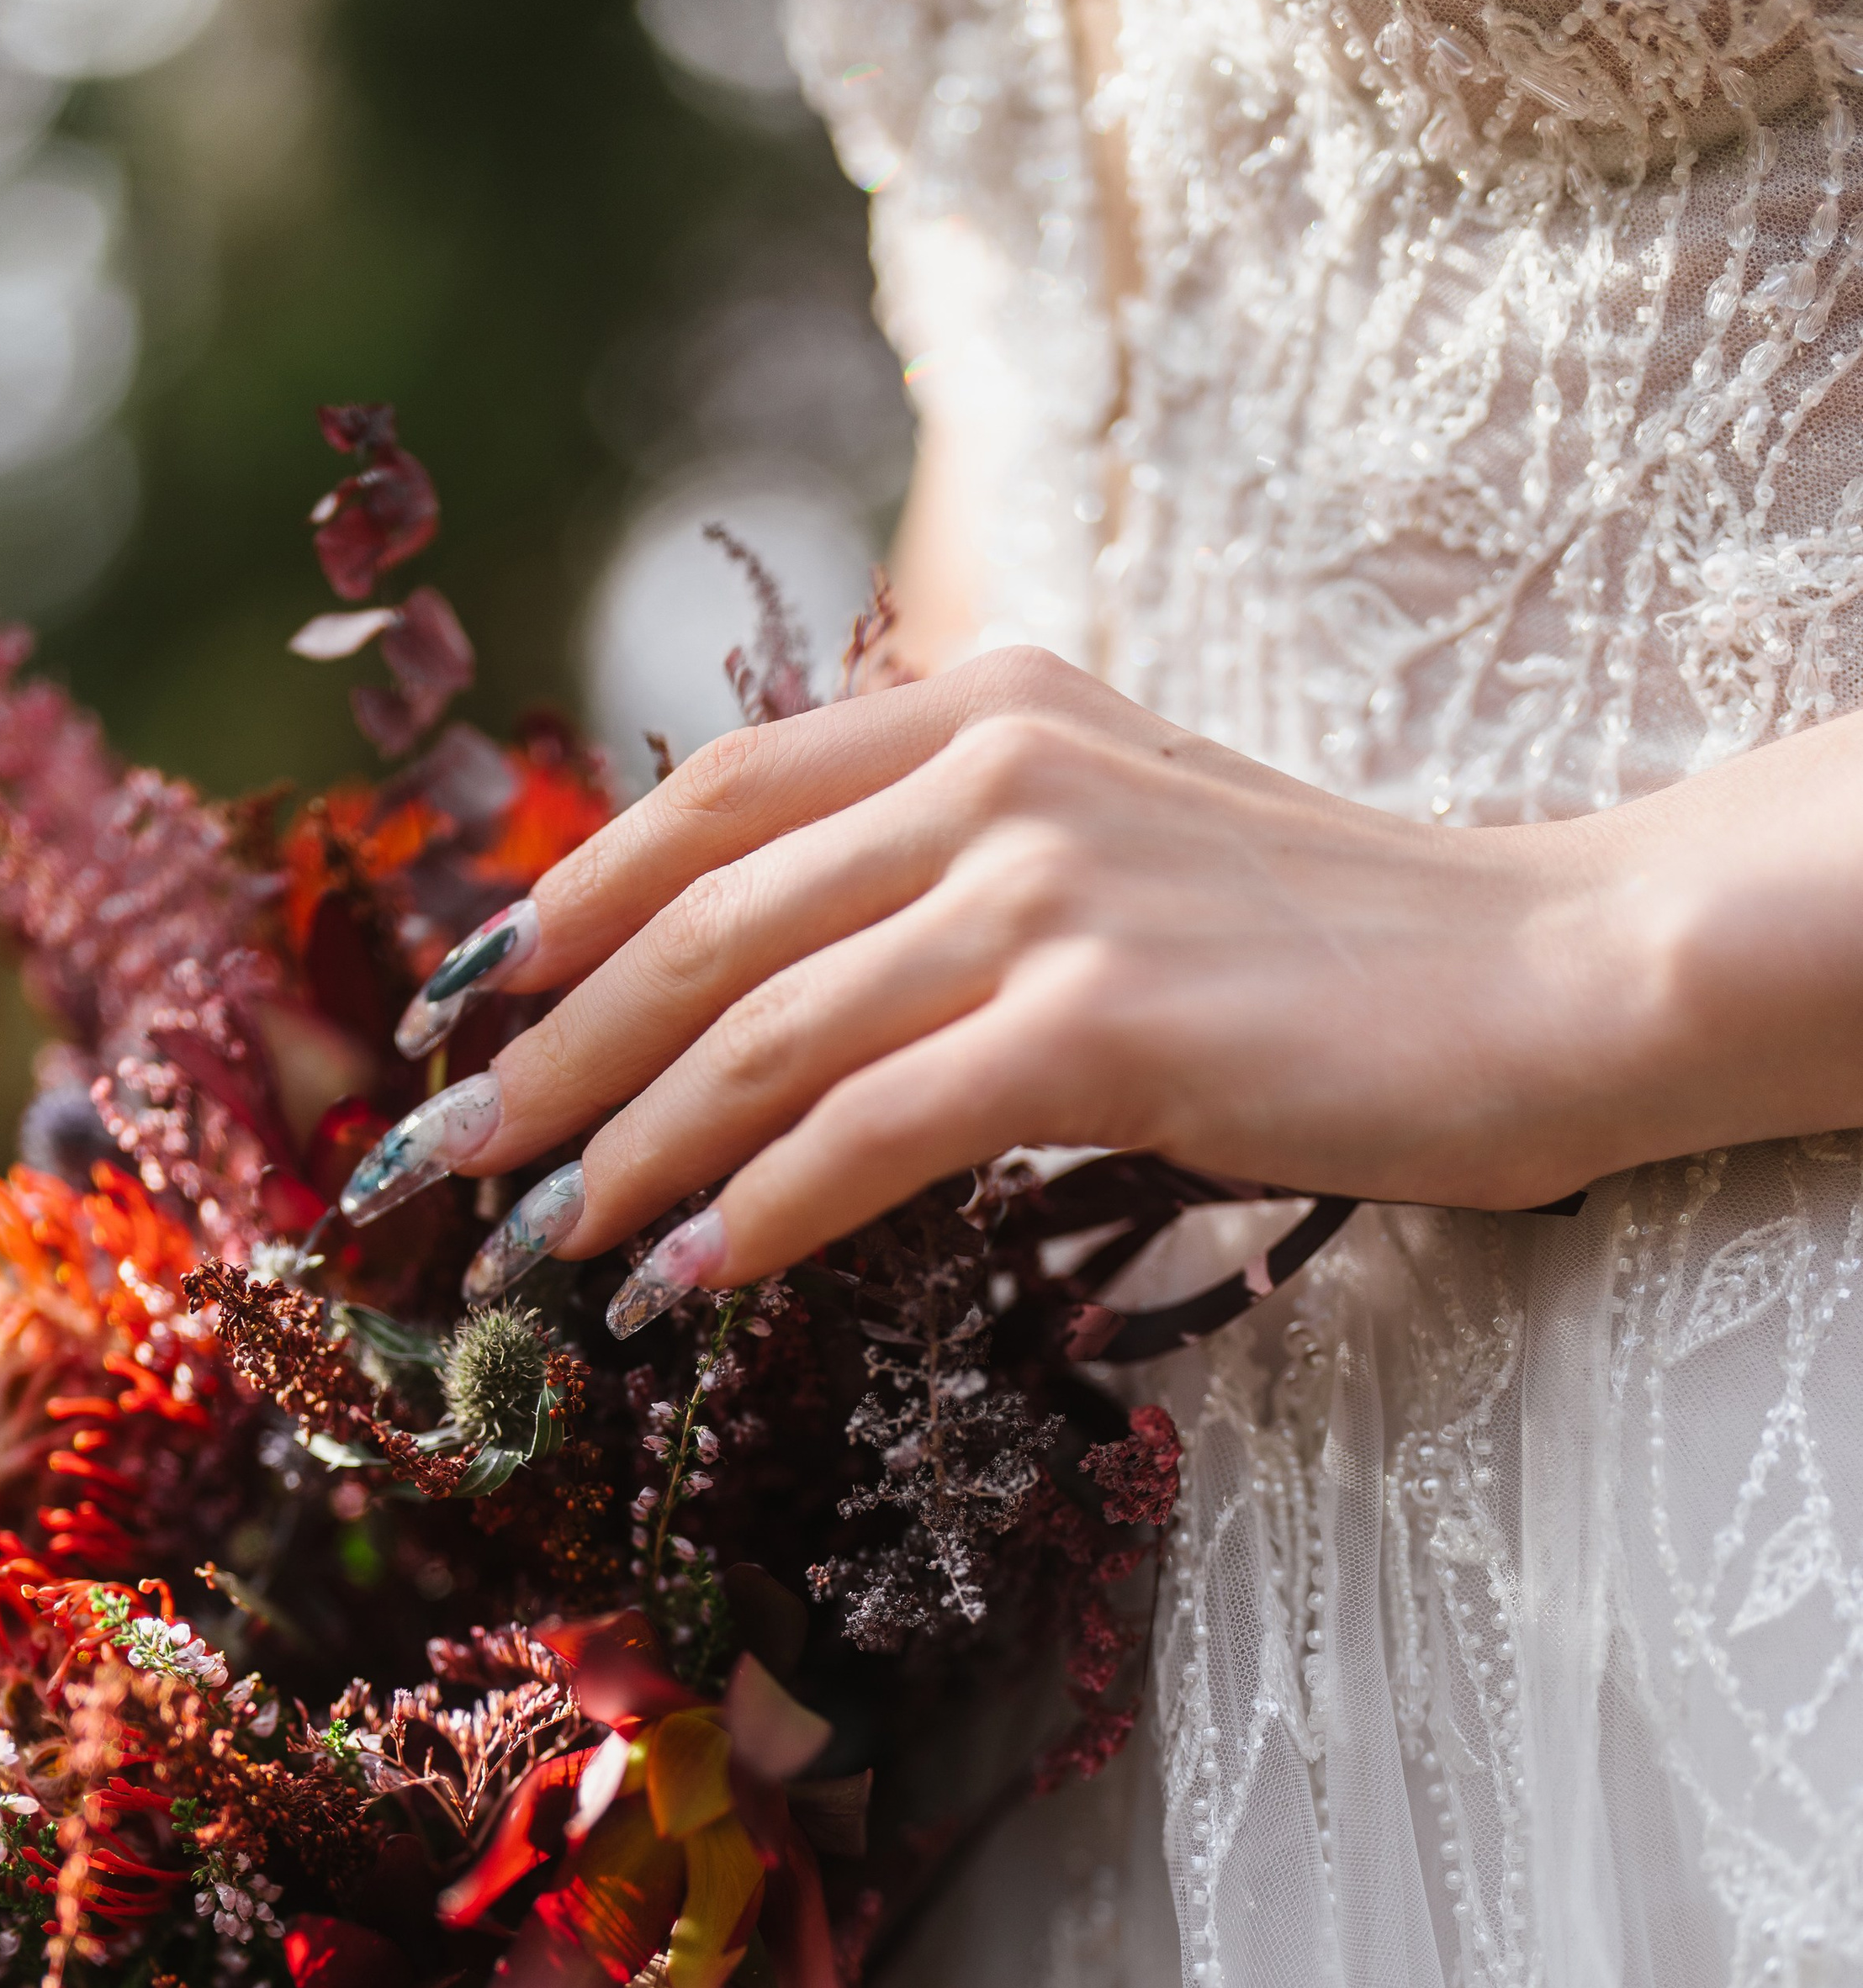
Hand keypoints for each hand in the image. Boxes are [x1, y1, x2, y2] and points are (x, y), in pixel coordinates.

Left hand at [430, 646, 1862, 1291]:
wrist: (1542, 975)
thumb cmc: (1323, 948)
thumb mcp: (1113, 848)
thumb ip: (950, 865)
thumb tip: (772, 980)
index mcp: (982, 705)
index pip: (708, 800)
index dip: (563, 910)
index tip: (462, 1014)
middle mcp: (993, 767)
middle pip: (695, 924)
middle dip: (544, 1056)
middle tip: (445, 1166)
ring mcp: (1041, 887)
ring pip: (754, 1036)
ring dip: (619, 1157)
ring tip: (538, 1251)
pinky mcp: (1094, 1021)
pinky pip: (860, 1133)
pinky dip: (750, 1215)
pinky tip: (679, 1282)